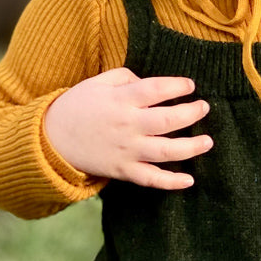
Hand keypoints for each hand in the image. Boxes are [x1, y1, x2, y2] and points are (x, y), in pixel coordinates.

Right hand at [43, 68, 212, 189]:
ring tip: (208, 141)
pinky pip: (151, 178)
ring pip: (166, 151)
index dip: (177, 86)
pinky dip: (171, 182)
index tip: (190, 85)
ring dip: (192, 147)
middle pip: (168, 121)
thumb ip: (126, 78)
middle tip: (204, 108)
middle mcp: (127, 125)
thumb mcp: (98, 83)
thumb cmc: (78, 106)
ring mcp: (127, 150)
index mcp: (120, 100)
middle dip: (192, 114)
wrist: (52, 138)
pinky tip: (189, 180)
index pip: (155, 90)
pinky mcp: (124, 170)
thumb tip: (152, 84)